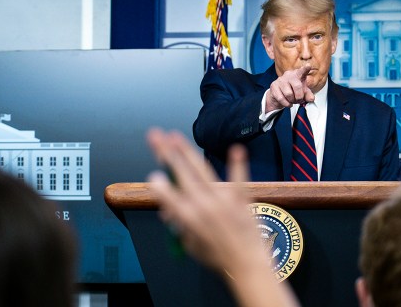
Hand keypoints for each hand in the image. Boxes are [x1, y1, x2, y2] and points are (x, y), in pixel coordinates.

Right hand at [146, 128, 258, 271]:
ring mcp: (223, 201)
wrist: (247, 265)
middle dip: (165, 153)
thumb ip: (179, 224)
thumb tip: (167, 209)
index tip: (154, 175)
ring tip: (175, 136)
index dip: (159, 186)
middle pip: (180, 174)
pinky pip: (239, 179)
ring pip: (201, 170)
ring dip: (186, 151)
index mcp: (189, 220)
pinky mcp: (241, 199)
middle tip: (155, 136)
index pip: (168, 197)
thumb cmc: (217, 256)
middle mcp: (203, 206)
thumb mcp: (190, 244)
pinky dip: (238, 164)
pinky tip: (236, 149)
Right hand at [266, 66, 314, 111]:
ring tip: (292, 101)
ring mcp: (280, 80)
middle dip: (300, 97)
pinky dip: (286, 103)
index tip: (309, 65)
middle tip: (299, 100)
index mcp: (298, 74)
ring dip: (292, 101)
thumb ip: (308, 95)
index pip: (302, 71)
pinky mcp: (274, 86)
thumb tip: (311, 99)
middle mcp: (289, 75)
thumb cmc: (293, 91)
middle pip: (297, 86)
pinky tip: (287, 103)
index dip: (305, 68)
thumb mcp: (303, 93)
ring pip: (289, 94)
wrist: (279, 95)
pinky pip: (281, 98)